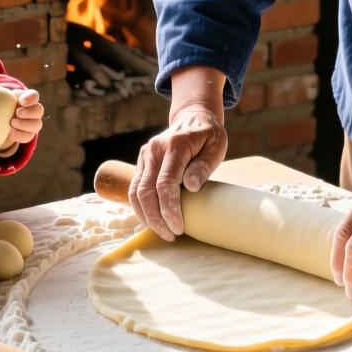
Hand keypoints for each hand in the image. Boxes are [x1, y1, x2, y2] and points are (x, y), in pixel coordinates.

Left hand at [0, 88, 43, 153]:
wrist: (2, 121)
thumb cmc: (3, 105)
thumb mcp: (2, 99)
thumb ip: (0, 96)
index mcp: (28, 99)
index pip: (34, 96)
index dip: (30, 98)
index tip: (22, 102)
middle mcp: (34, 110)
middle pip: (39, 110)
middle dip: (29, 112)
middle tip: (17, 113)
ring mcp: (34, 123)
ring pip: (37, 124)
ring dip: (24, 124)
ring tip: (12, 123)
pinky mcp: (29, 134)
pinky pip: (29, 136)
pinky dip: (20, 134)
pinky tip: (11, 132)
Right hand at [129, 101, 227, 241]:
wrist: (193, 116)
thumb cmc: (208, 135)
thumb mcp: (216, 147)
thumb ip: (203, 166)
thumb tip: (191, 187)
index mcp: (174, 145)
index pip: (165, 183)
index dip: (169, 209)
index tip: (179, 227)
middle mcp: (154, 149)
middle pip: (146, 191)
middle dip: (156, 218)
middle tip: (171, 235)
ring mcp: (145, 155)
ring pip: (136, 192)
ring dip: (146, 216)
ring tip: (163, 232)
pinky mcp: (142, 161)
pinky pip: (135, 188)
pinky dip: (141, 207)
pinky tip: (153, 220)